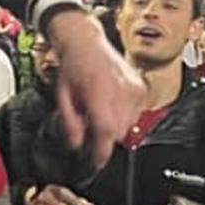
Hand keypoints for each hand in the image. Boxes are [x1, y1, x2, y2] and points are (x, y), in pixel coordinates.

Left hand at [47, 10, 144, 168]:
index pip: (106, 130)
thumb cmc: (74, 66)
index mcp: (99, 91)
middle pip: (118, 132)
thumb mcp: (62, 97)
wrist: (87, 42)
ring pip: (128, 126)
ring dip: (114, 125)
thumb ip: (70, 124)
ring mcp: (135, 89)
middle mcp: (121, 90)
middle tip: (89, 124)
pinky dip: (124, 115)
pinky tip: (111, 103)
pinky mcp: (142, 88)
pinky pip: (136, 115)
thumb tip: (76, 145)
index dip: (102, 152)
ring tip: (99, 108)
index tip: (97, 163)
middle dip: (103, 136)